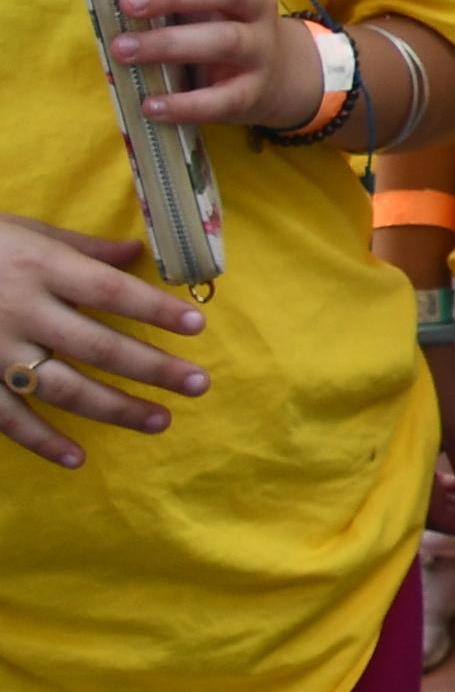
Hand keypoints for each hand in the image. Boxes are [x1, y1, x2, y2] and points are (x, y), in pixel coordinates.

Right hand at [0, 214, 212, 467]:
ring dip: (114, 408)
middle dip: (152, 368)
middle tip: (199, 385)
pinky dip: (42, 441)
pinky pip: (9, 418)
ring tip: (159, 421)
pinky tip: (77, 459)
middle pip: (98, 346)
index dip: (155, 309)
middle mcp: (22, 311)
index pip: (110, 291)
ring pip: (63, 388)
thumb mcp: (27, 232)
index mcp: (41, 268)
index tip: (197, 325)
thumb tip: (137, 253)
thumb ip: (82, 248)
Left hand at [103, 0, 313, 131]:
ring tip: (122, 51)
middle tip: (127, 0)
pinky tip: (150, 105)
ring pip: (223, 41)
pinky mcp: (250, 92)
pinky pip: (222, 99)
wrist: (282, 73)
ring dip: (170, 45)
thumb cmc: (225, 10)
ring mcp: (257, 48)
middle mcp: (257, 2)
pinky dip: (187, 104)